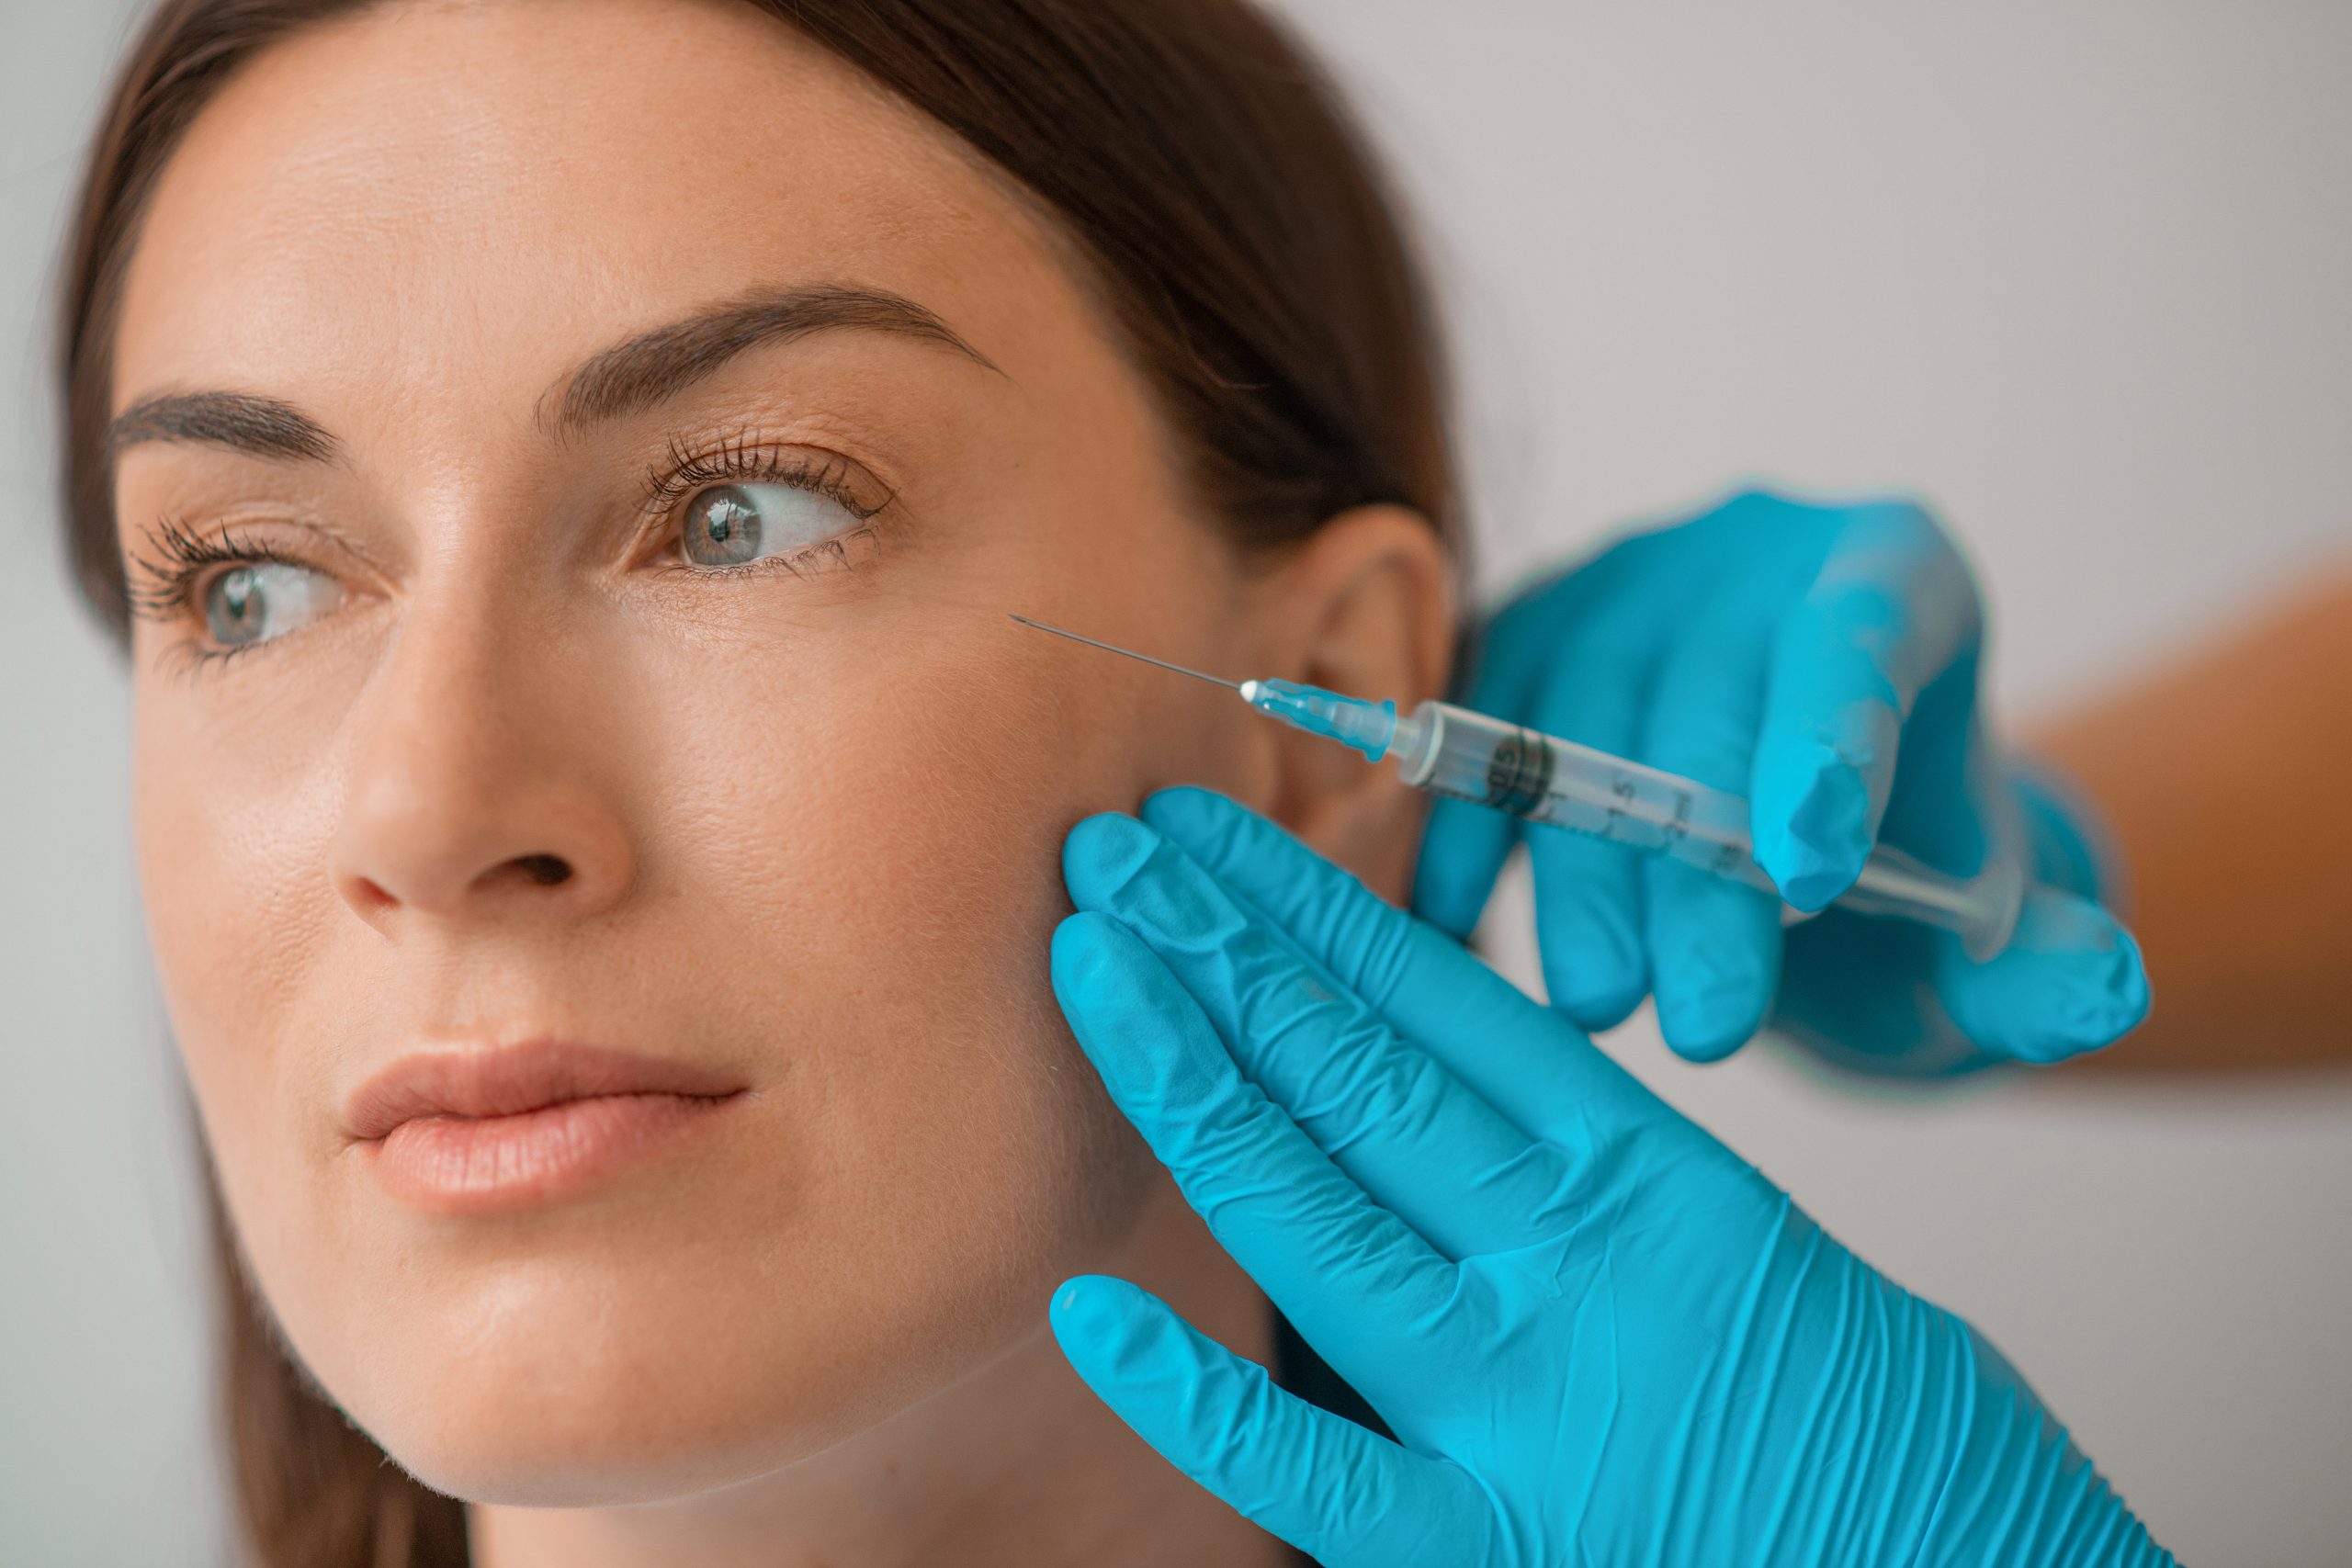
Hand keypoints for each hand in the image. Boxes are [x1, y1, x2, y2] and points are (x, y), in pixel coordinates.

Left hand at [1049, 788, 2169, 1566]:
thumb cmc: (1907, 1451)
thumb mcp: (1761, 1267)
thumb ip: (1612, 1190)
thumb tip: (1468, 1117)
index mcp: (1659, 1181)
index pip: (1443, 1005)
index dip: (1309, 907)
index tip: (1214, 838)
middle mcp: (1575, 1266)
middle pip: (1355, 1070)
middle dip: (1219, 950)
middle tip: (1108, 852)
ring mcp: (1523, 1409)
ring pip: (1314, 1204)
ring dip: (1187, 1070)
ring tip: (1092, 957)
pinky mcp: (1496, 1552)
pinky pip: (1312, 1467)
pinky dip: (1192, 1389)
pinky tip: (1085, 1307)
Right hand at [1413, 488, 2148, 1072]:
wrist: (1778, 835)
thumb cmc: (1892, 869)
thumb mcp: (1982, 928)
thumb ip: (2040, 963)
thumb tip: (2103, 988)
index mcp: (1899, 568)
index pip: (1859, 636)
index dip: (1829, 746)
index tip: (1812, 881)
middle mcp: (1751, 549)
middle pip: (1705, 704)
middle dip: (1699, 878)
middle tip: (1705, 1025)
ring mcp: (1624, 580)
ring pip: (1579, 717)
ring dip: (1580, 874)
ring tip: (1600, 1006)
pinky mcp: (1525, 630)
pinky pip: (1482, 725)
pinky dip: (1472, 830)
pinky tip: (1462, 928)